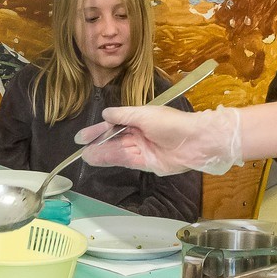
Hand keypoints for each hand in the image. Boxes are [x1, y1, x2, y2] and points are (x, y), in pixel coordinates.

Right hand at [78, 105, 242, 175]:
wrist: (196, 141)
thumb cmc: (171, 123)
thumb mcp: (145, 114)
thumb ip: (123, 115)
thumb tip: (105, 114)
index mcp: (140, 119)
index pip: (114, 124)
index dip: (98, 129)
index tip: (82, 136)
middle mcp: (140, 134)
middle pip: (115, 139)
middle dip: (98, 144)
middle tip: (80, 150)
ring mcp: (144, 149)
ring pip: (118, 151)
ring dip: (102, 154)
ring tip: (86, 156)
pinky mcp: (148, 164)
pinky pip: (127, 161)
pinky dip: (114, 160)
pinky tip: (100, 160)